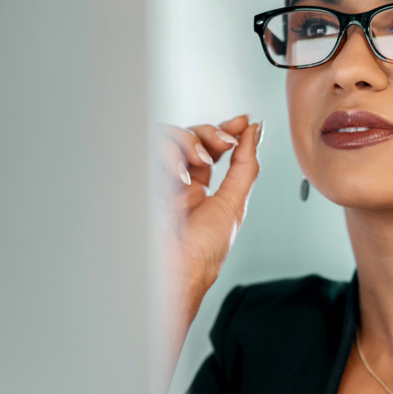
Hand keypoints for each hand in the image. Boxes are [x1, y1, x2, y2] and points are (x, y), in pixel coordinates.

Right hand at [156, 114, 261, 381]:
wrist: (174, 272)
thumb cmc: (201, 253)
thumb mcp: (233, 204)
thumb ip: (246, 166)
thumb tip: (254, 132)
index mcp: (197, 191)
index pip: (208, 149)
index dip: (225, 131)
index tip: (243, 121)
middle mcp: (175, 183)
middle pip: (189, 137)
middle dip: (210, 133)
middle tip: (226, 141)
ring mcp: (155, 179)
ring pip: (168, 136)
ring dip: (190, 142)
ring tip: (201, 161)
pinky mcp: (137, 177)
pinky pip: (150, 146)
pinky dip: (170, 154)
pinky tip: (180, 175)